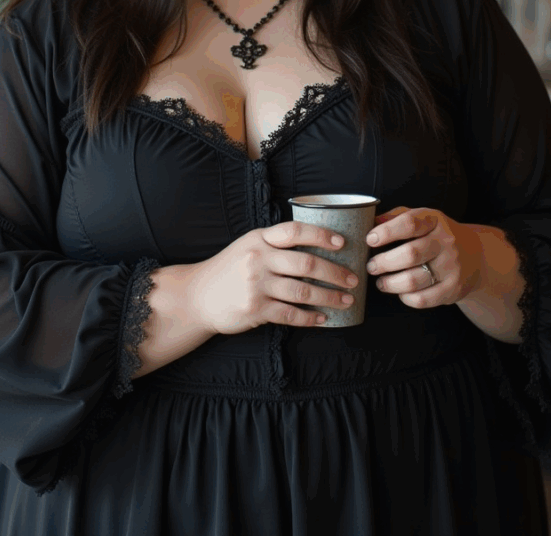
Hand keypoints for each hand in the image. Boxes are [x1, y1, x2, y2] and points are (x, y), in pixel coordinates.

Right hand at [186, 222, 361, 334]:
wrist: (197, 296)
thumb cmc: (229, 269)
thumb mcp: (248, 246)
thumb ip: (275, 244)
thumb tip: (316, 246)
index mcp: (259, 238)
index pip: (295, 231)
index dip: (321, 235)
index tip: (342, 243)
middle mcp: (258, 259)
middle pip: (307, 264)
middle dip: (335, 272)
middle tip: (353, 278)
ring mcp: (256, 285)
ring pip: (303, 292)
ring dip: (329, 297)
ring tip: (346, 300)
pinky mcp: (255, 310)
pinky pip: (290, 314)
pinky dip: (310, 318)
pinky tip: (323, 319)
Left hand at [365, 206, 483, 308]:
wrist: (475, 255)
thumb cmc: (437, 235)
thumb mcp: (422, 218)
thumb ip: (397, 217)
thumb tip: (371, 220)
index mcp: (434, 220)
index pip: (410, 223)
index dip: (387, 232)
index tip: (370, 239)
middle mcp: (446, 242)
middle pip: (410, 254)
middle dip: (384, 262)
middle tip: (371, 266)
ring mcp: (451, 267)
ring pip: (414, 280)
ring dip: (391, 284)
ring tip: (380, 282)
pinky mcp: (453, 289)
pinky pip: (424, 299)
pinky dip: (406, 298)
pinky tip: (400, 292)